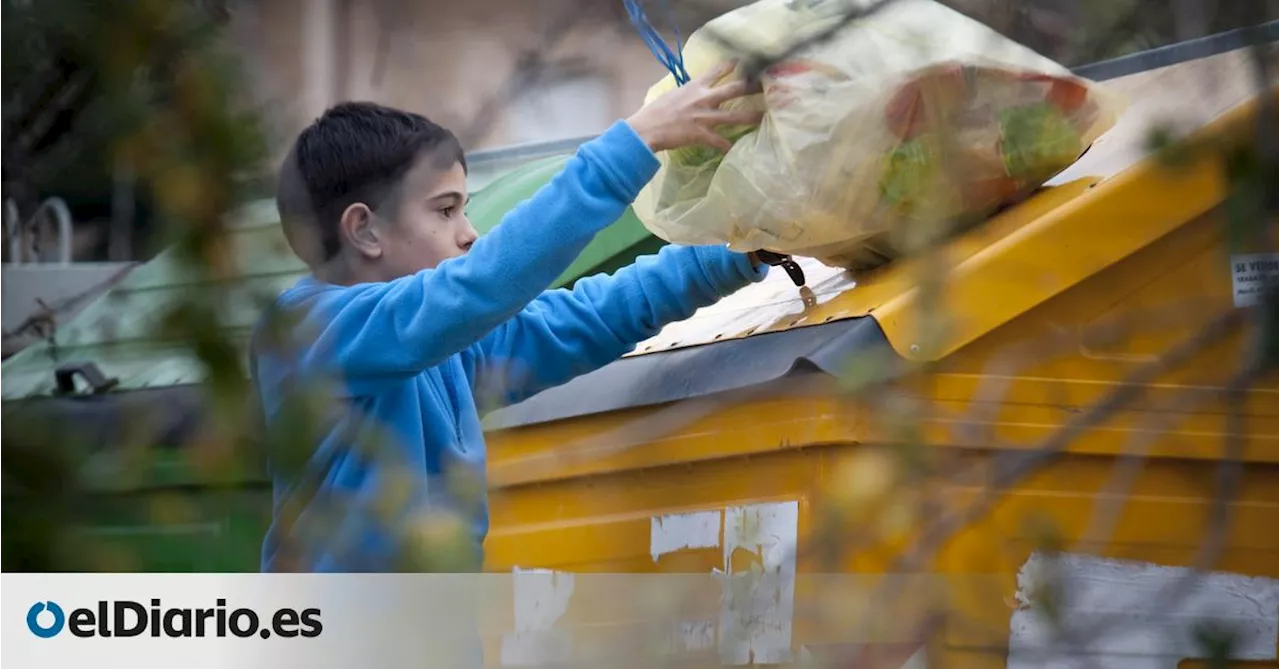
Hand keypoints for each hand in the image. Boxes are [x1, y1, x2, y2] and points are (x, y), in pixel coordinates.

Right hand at [626, 61, 763, 153]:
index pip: (717, 71)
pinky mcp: (702, 134)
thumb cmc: (654, 111)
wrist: (646, 128)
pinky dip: (728, 147)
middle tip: (766, 85)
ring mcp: (705, 117)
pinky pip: (720, 142)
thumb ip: (685, 93)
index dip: (731, 65)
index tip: (743, 61)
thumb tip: (688, 93)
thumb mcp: (672, 95)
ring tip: (764, 117)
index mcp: (694, 86)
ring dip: (751, 116)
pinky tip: (736, 151)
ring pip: (734, 116)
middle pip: (734, 89)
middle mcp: (704, 98)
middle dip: (752, 86)